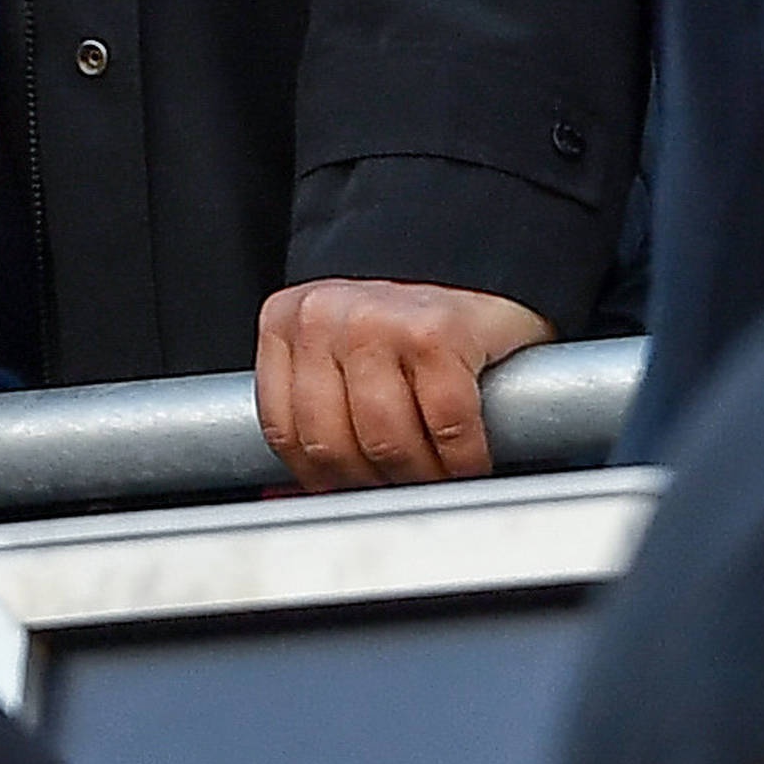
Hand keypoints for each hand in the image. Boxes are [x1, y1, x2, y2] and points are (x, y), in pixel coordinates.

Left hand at [254, 279, 551, 488]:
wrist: (479, 266)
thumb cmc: (407, 328)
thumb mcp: (340, 356)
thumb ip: (319, 407)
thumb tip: (308, 497)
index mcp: (287, 323)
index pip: (283, 430)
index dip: (320, 478)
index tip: (352, 492)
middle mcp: (323, 315)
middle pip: (331, 442)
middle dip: (372, 484)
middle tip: (402, 491)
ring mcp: (379, 318)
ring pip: (385, 439)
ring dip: (420, 478)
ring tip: (437, 480)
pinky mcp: (438, 329)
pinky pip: (447, 423)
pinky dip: (464, 459)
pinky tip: (471, 461)